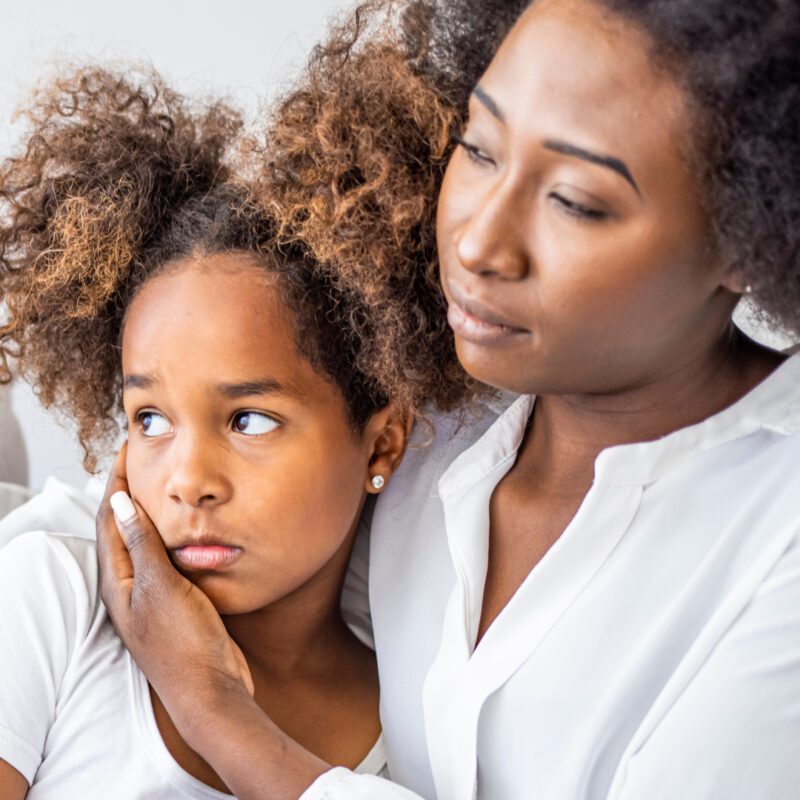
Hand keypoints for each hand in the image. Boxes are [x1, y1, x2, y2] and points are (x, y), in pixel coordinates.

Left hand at [96, 444, 254, 732]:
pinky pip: (170, 557)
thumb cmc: (183, 644)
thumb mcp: (162, 588)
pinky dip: (176, 534)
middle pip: (124, 526)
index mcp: (117, 581)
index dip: (117, 480)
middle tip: (149, 458)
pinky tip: (193, 527)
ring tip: (170, 482)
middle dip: (132, 490)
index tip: (129, 448)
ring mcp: (152, 595)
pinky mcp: (176, 601)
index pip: (109, 517)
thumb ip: (143, 544)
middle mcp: (129, 585)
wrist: (211, 691)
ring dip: (155, 511)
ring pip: (148, 541)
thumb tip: (121, 502)